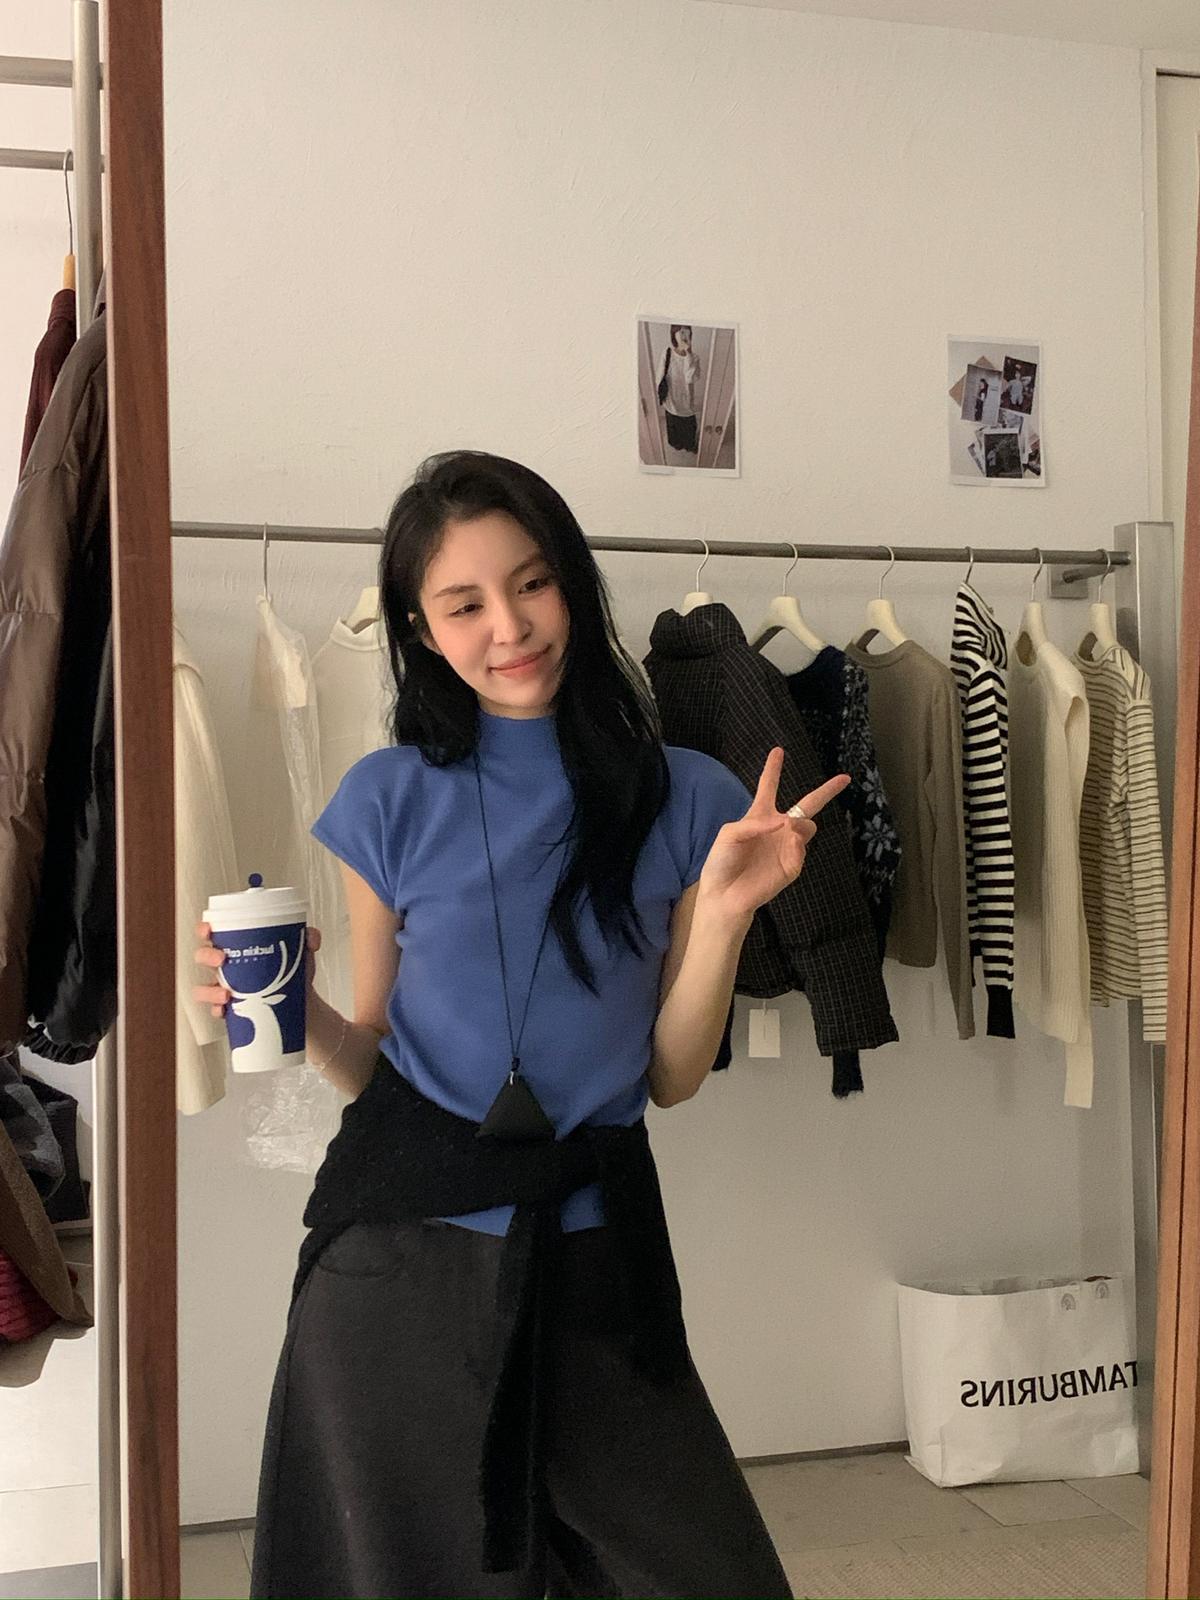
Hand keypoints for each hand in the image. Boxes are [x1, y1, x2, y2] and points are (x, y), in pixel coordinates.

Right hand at [192, 920, 321, 1017]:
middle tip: (221, 959)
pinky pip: (215, 1010)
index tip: (208, 929)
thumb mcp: (303, 952)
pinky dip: (217, 1010)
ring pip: (203, 987)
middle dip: (206, 956)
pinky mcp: (230, 1009)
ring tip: (227, 995)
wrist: (302, 1004)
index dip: (204, 929)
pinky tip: (225, 1010)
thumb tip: (310, 938)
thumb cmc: (295, 972)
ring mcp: (225, 988)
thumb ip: (309, 938)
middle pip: (202, 956)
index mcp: (237, 946)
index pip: (212, 933)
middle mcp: (226, 966)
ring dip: (209, 990)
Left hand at [697, 748, 848, 923]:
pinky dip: (794, 844)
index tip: (778, 750)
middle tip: (844, 778)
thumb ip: (754, 823)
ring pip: (808, 825)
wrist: (724, 894)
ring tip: (786, 828)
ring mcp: (788, 846)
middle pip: (808, 805)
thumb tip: (784, 822)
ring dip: (799, 823)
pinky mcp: (793, 865)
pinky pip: (801, 847)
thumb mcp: (728, 834)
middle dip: (827, 791)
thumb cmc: (722, 862)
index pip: (768, 787)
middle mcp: (777, 828)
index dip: (773, 769)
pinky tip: (785, 847)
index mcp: (759, 816)